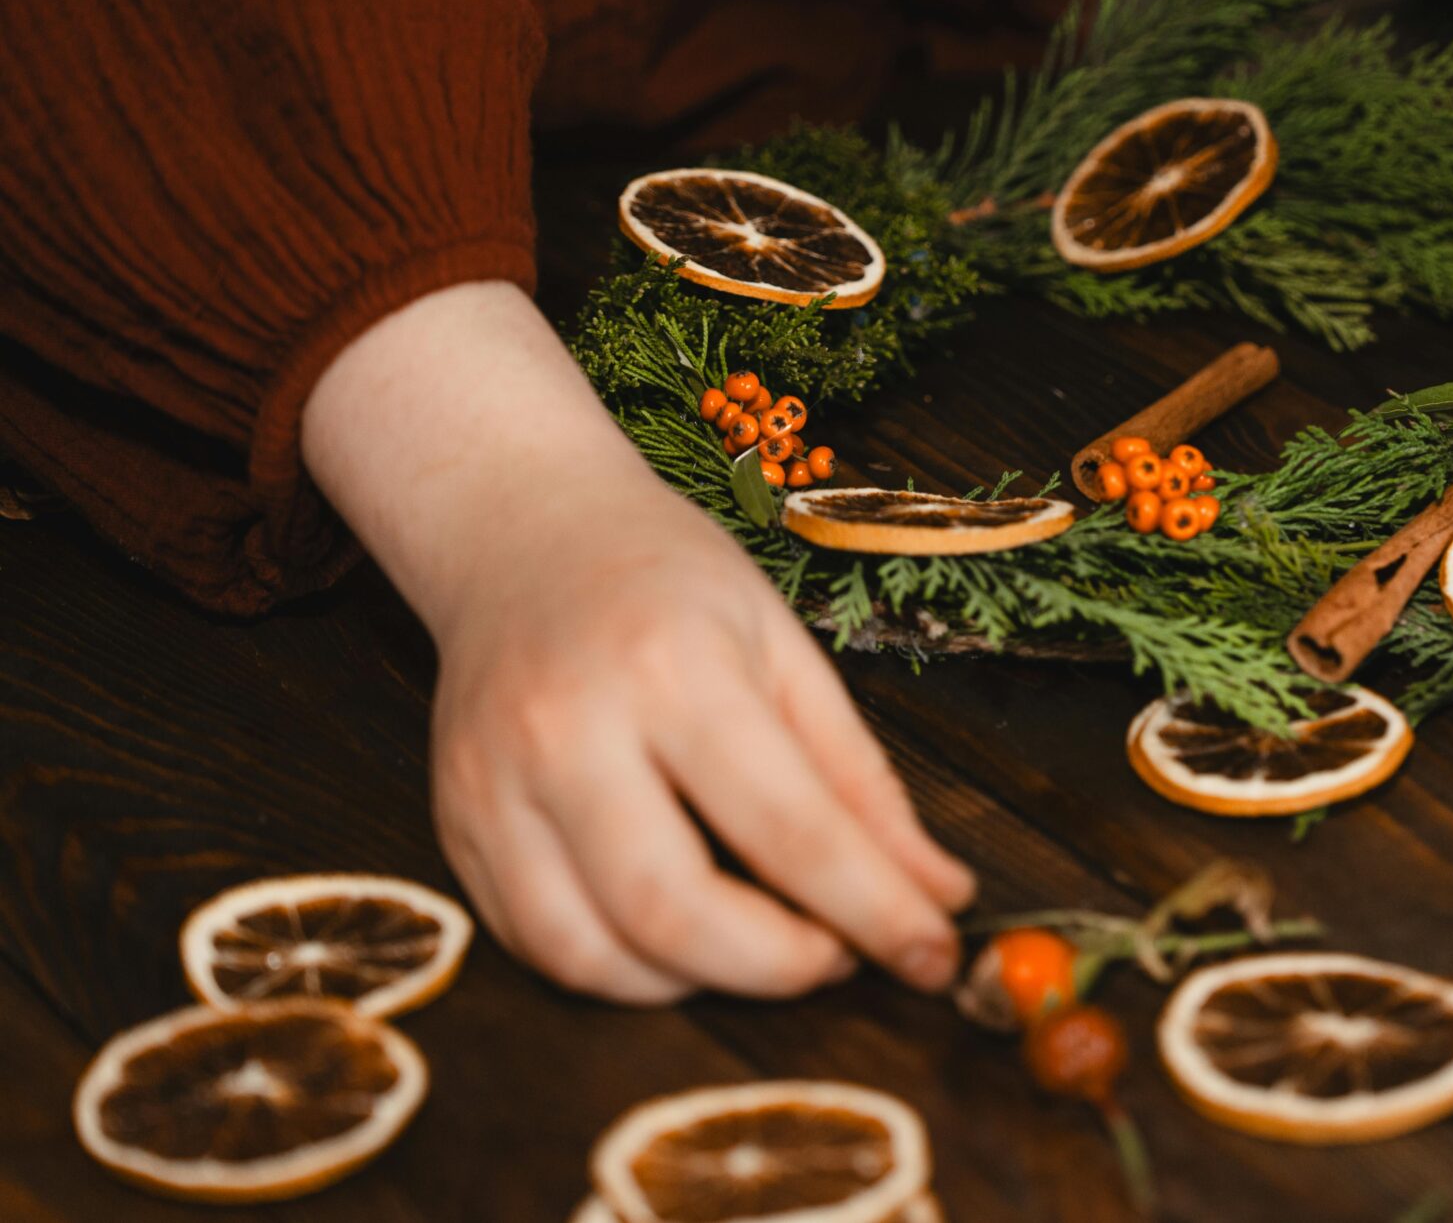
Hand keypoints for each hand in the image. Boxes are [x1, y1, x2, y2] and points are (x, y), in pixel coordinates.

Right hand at [304, 282, 973, 1001]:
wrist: (522, 531)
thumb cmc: (667, 580)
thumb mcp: (787, 648)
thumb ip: (860, 779)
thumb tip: (935, 895)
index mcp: (674, 667)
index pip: (788, 826)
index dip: (872, 910)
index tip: (932, 955)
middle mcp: (568, 730)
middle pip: (673, 910)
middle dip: (777, 967)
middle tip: (840, 957)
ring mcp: (494, 785)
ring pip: (590, 952)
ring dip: (696, 984)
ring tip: (759, 946)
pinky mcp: (454, 826)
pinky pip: (536, 944)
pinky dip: (621, 971)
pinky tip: (677, 941)